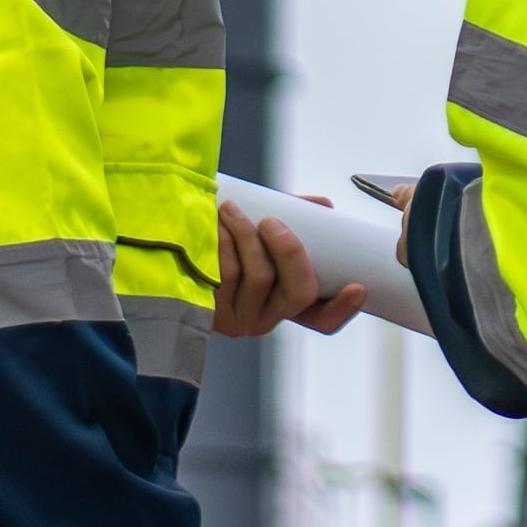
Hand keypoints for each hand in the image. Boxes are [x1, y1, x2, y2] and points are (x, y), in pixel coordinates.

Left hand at [212, 196, 365, 340]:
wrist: (170, 249)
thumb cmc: (225, 239)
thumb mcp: (263, 230)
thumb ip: (295, 217)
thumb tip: (325, 206)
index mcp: (285, 301)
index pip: (323, 319)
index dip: (343, 307)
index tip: (357, 287)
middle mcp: (266, 317)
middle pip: (298, 293)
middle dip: (290, 250)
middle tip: (271, 221)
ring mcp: (239, 320)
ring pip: (260, 278)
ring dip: (247, 236)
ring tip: (232, 210)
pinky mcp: (211, 314)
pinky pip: (228, 276)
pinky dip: (225, 243)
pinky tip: (215, 224)